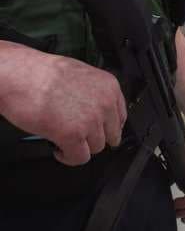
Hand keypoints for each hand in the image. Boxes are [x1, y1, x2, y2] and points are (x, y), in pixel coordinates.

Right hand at [0, 44, 125, 165]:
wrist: (18, 75)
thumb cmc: (39, 73)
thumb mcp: (79, 75)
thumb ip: (93, 93)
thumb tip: (95, 108)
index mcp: (109, 87)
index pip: (120, 117)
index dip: (106, 127)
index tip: (98, 130)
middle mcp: (105, 104)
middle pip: (111, 135)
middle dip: (93, 138)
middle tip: (78, 136)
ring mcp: (91, 120)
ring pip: (96, 148)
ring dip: (79, 147)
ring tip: (64, 139)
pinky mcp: (73, 135)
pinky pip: (80, 158)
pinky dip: (69, 157)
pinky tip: (59, 149)